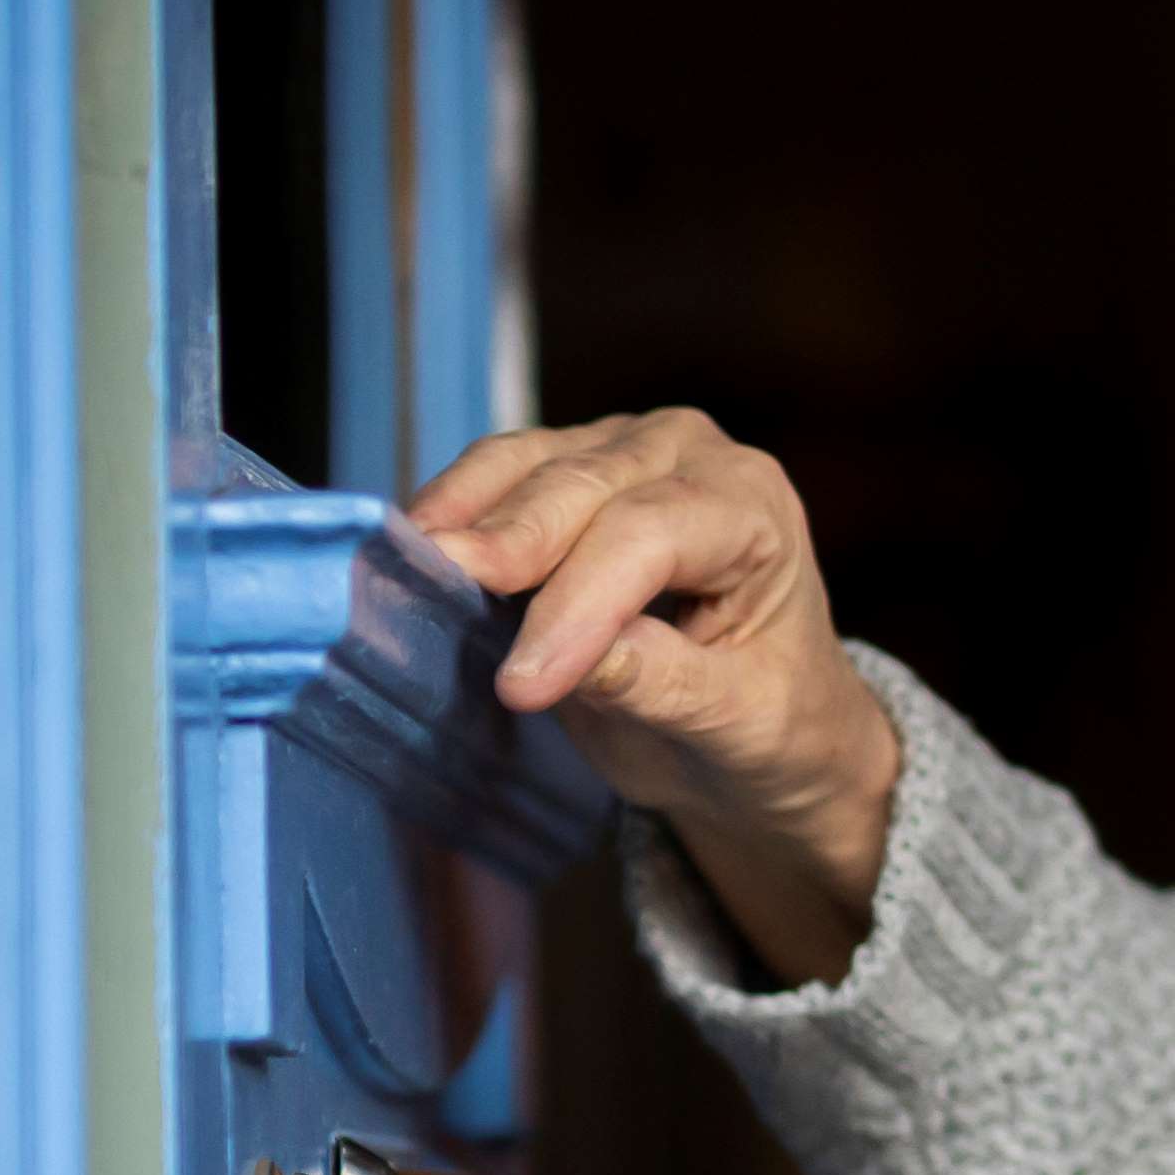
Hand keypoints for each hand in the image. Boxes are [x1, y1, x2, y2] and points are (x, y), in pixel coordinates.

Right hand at [408, 409, 901, 989]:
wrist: (766, 718)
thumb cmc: (765, 722)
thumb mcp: (737, 726)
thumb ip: (665, 685)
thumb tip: (585, 657)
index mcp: (754, 510)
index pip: (650, 538)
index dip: (577, 606)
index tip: (520, 684)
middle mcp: (692, 455)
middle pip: (579, 488)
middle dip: (504, 547)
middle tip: (431, 599)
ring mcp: (625, 449)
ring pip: (524, 467)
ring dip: (461, 518)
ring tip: (408, 571)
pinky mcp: (566, 463)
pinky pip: (495, 473)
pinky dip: (452, 511)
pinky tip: (414, 553)